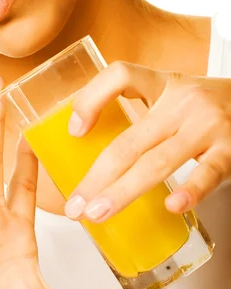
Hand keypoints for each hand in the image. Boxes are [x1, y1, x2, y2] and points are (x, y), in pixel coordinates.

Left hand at [64, 61, 230, 222]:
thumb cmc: (206, 105)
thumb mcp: (172, 95)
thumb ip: (141, 111)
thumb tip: (91, 141)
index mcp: (163, 85)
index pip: (120, 76)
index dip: (91, 99)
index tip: (74, 130)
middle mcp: (182, 103)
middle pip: (129, 140)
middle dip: (97, 176)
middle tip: (75, 203)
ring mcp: (206, 127)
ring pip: (157, 162)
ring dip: (123, 191)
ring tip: (99, 212)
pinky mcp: (230, 150)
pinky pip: (207, 173)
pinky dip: (189, 191)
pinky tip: (170, 206)